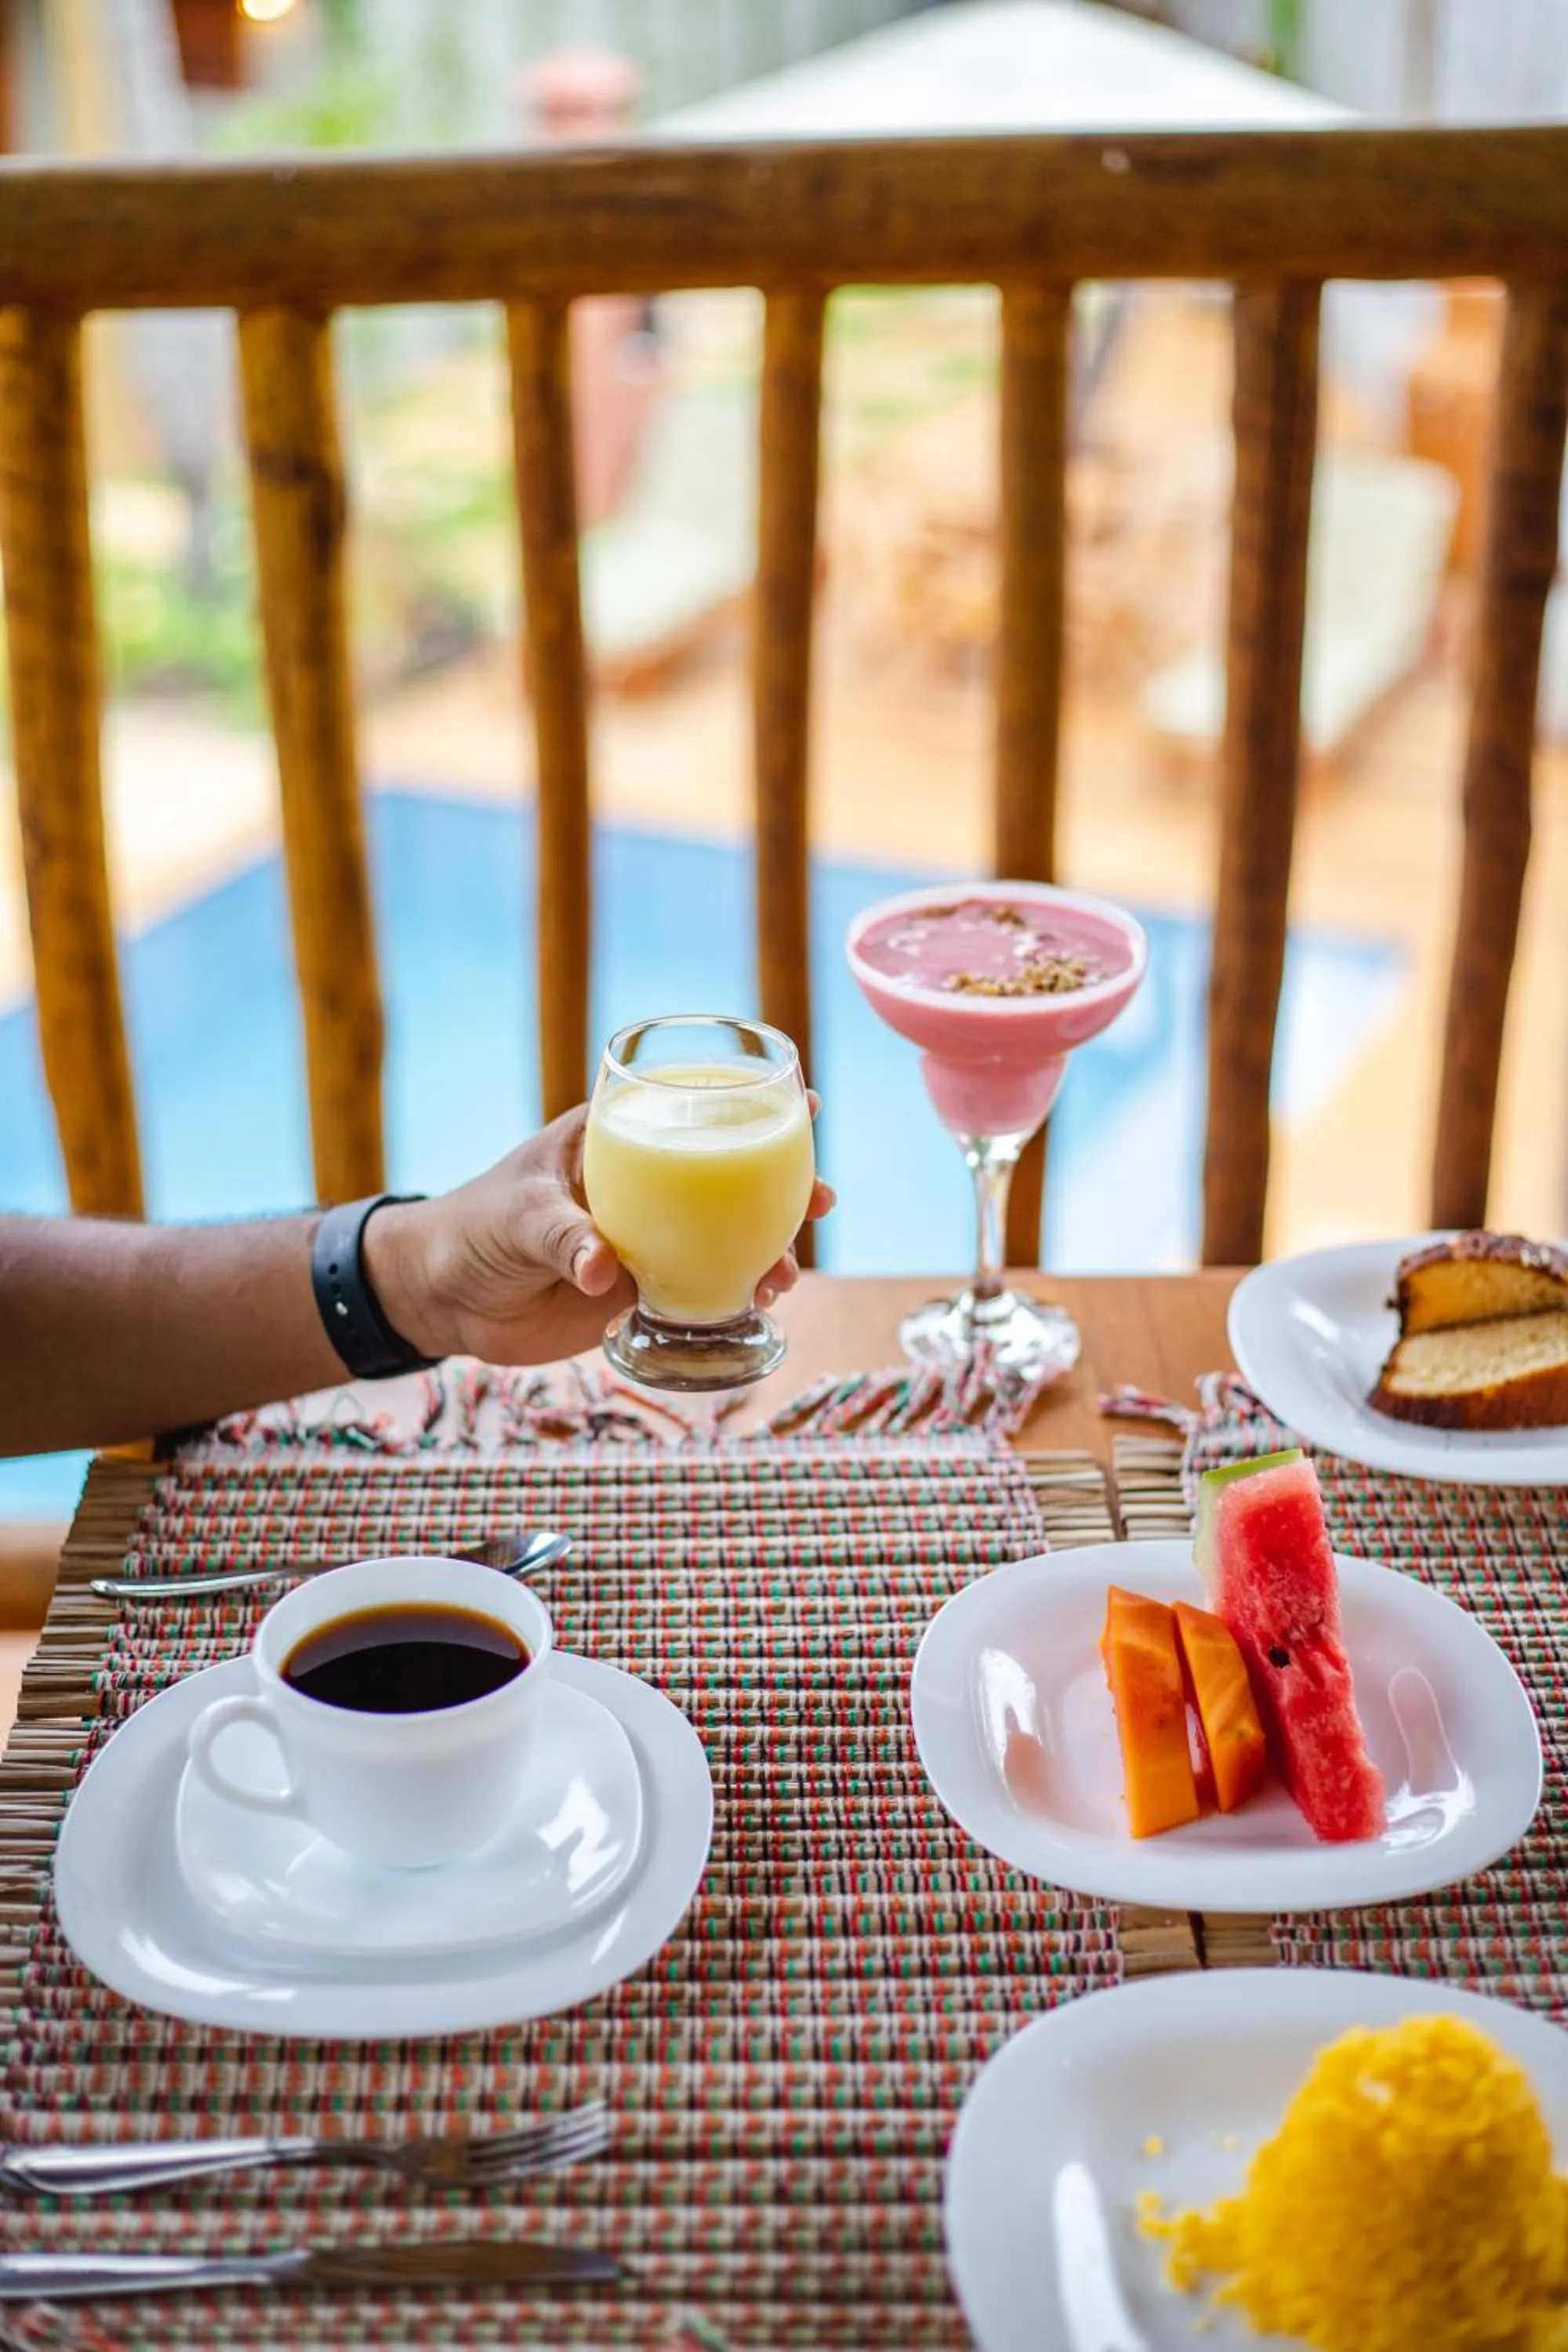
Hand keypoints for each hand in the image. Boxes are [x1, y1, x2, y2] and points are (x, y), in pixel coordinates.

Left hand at [364, 1103, 833, 1368]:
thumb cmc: (471, 1231)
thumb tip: (599, 1269)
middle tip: (822, 1201)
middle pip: (725, 1177)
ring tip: (784, 1276)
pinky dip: (733, 1296)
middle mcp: (640, 1188)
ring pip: (723, 1237)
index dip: (747, 1103)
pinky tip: (757, 1306)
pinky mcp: (635, 1290)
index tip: (804, 1103)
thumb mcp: (515, 1220)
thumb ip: (559, 1237)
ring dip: (766, 1250)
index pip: (688, 1110)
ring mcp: (643, 1239)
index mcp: (612, 1143)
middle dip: (783, 1186)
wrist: (442, 1299)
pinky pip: (699, 1289)